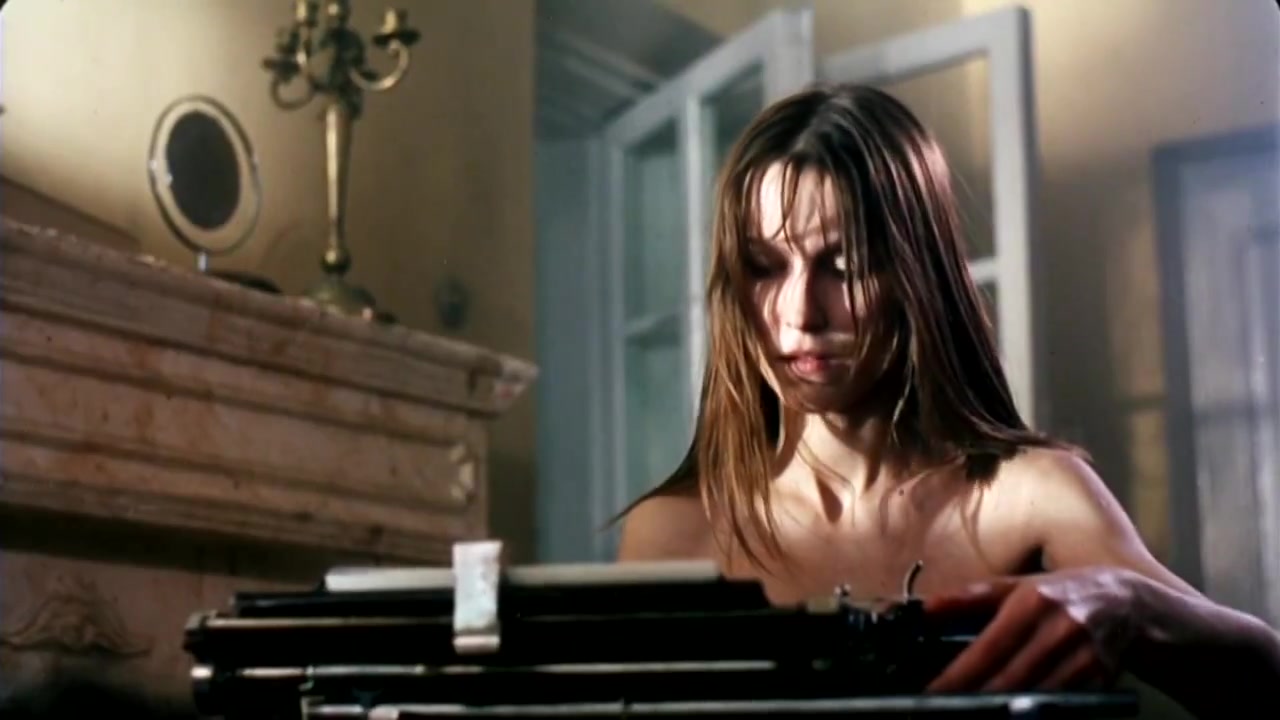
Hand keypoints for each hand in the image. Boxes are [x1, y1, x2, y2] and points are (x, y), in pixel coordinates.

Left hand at [923, 567, 1145, 692]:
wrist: (1129, 603)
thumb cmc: (1060, 593)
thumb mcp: (1017, 585)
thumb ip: (970, 598)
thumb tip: (924, 609)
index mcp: (1032, 603)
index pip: (986, 650)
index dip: (956, 677)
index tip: (930, 694)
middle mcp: (1059, 631)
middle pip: (1009, 681)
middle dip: (973, 701)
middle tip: (942, 710)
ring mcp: (1084, 660)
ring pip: (1034, 699)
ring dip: (1002, 712)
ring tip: (970, 713)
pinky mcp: (1100, 682)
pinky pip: (1060, 706)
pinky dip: (1034, 712)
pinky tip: (1012, 714)